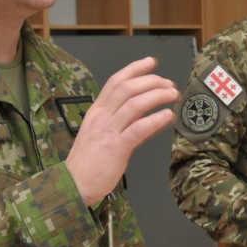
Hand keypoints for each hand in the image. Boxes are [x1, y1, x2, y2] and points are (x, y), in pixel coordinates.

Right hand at [65, 57, 178, 205]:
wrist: (73, 184)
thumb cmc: (89, 162)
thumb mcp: (100, 134)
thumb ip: (120, 121)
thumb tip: (145, 112)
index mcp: (96, 112)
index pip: (115, 82)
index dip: (134, 69)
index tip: (150, 62)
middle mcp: (101, 117)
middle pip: (127, 88)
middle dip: (151, 81)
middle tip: (168, 83)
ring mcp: (108, 131)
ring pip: (134, 104)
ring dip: (156, 96)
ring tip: (173, 95)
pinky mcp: (116, 148)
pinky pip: (138, 129)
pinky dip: (155, 120)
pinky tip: (168, 116)